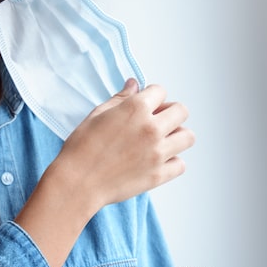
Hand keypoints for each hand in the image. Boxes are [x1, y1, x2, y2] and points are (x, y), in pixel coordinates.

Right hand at [14, 79, 194, 266]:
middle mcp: (152, 129)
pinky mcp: (159, 175)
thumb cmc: (82, 146)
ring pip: (188, 137)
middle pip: (181, 111)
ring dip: (176, 135)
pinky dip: (172, 161)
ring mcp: (158, 153)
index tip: (145, 103)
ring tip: (161, 140)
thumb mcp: (97, 114)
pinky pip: (181, 164)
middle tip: (156, 120)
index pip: (160, 91)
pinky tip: (157, 160)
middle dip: (170, 111)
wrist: (78, 182)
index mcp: (136, 109)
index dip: (151, 96)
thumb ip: (120, 98)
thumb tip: (134, 85)